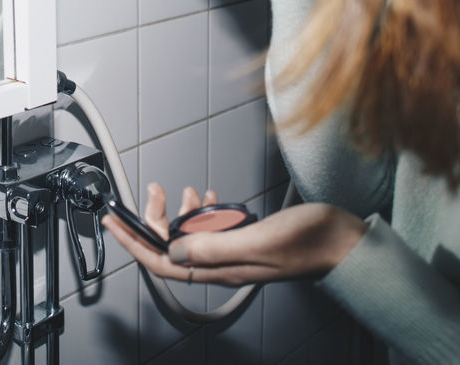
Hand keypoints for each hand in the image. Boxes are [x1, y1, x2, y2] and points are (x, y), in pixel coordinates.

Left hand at [103, 182, 365, 285]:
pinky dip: (206, 210)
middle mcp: (223, 264)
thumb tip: (172, 249)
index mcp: (220, 269)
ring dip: (181, 212)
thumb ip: (212, 247)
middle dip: (156, 217)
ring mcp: (235, 252)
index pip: (162, 262)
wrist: (346, 242)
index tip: (113, 222)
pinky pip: (214, 228)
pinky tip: (210, 198)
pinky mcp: (248, 239)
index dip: (133, 242)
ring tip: (183, 190)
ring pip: (192, 235)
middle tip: (153, 190)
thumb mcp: (256, 241)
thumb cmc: (310, 243)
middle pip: (172, 246)